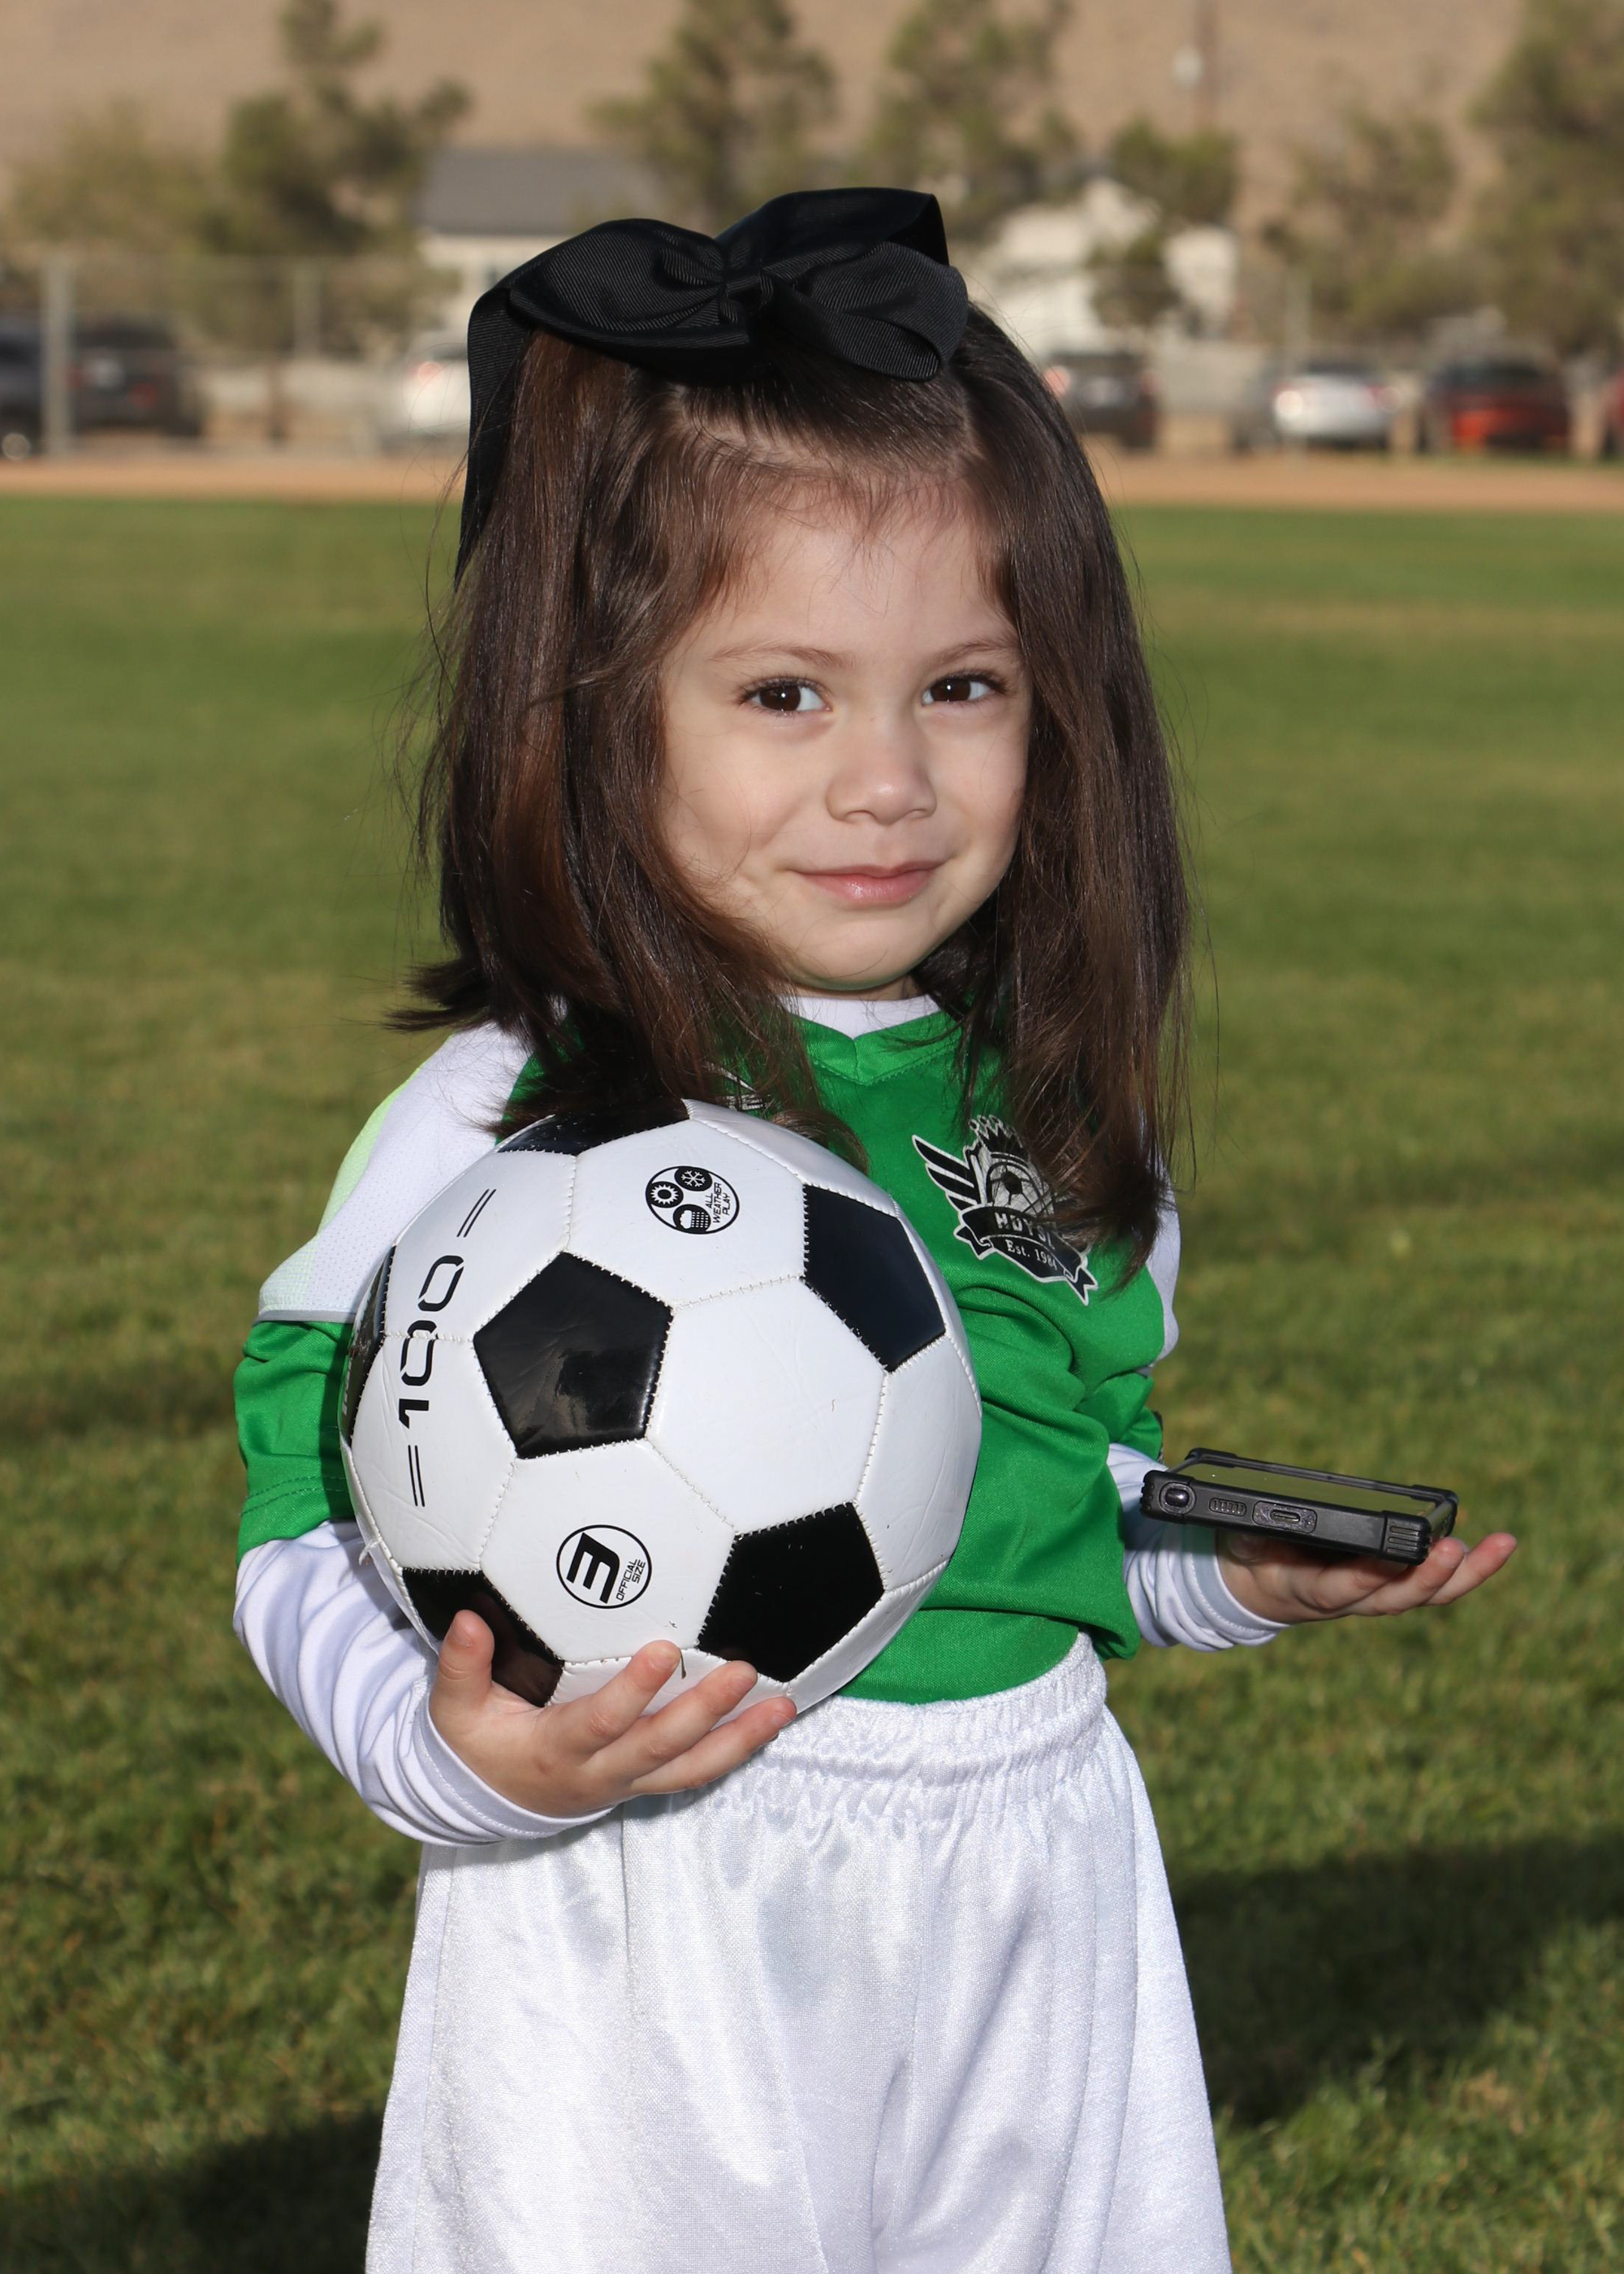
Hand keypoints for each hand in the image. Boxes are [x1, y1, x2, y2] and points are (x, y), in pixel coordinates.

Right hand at [429, 1615, 795, 1817]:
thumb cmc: (478, 1743)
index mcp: (555, 1751)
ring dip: (740, 1739)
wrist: (489, 1799)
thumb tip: (468, 1619)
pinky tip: (771, 1722)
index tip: (663, 1648)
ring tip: (782, 1707)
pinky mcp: (645, 1784)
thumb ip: (462, 1665)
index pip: (601, 1722)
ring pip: (691, 1770)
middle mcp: (599, 1773)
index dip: (633, 1691)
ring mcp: (627, 1784)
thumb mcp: (455, 1709)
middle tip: (743, 1669)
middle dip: (705, 1710)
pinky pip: (697, 1773)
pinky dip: (736, 1750)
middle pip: (660, 1747)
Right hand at [1216, 1524, 1517, 1625]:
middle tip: (1453, 1550)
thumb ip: (1254, 1531)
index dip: (1370, 1575)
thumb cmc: (1255, 1555)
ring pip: (1429, 1593)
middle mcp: (1355, 1600)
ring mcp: (1379, 1597)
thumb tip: (1261, 1513)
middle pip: (1401, 1597)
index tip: (1392, 1557)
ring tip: (1501, 1544)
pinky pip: (1436, 1585)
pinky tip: (1495, 1547)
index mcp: (1312, 1589)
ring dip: (1467, 1573)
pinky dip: (1468, 1570)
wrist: (1263, 1588)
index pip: (1345, 1587)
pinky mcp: (1396, 1587)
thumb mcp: (1245, 1542)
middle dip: (1429, 1576)